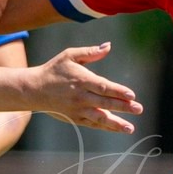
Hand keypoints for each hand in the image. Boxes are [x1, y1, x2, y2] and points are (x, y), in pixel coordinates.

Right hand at [27, 43, 142, 132]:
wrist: (33, 90)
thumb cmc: (53, 70)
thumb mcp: (69, 56)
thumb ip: (90, 52)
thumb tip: (108, 46)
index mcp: (81, 80)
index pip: (103, 87)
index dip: (118, 91)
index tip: (132, 95)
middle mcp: (80, 97)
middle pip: (105, 103)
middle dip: (123, 107)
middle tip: (139, 109)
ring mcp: (77, 109)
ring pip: (100, 118)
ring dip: (116, 123)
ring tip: (130, 128)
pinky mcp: (75, 118)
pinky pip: (93, 124)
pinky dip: (105, 126)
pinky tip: (117, 127)